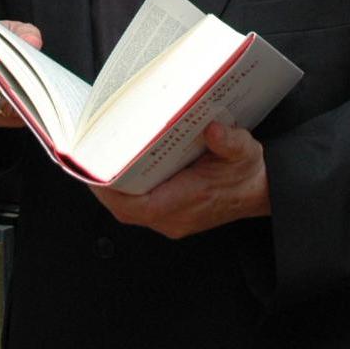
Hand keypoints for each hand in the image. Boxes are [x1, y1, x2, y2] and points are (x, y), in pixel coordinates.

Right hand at [0, 22, 41, 128]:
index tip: (29, 81)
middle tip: (39, 99)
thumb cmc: (7, 39)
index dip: (11, 75)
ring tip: (37, 108)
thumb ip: (27, 34)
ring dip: (15, 110)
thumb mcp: (17, 30)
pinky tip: (28, 114)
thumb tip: (33, 42)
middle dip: (16, 97)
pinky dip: (12, 119)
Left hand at [91, 122, 270, 238]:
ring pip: (130, 209)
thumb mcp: (244, 151)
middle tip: (86, 158)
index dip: (112, 192)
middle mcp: (175, 218)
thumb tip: (213, 129)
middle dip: (103, 187)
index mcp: (187, 203)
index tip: (95, 172)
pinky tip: (121, 167)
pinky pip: (140, 206)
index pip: (139, 207)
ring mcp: (172, 219)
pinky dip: (126, 189)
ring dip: (112, 188)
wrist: (262, 190)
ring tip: (97, 159)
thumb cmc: (249, 172)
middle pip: (126, 209)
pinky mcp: (172, 214)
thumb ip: (229, 141)